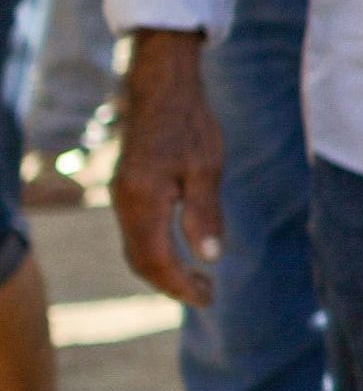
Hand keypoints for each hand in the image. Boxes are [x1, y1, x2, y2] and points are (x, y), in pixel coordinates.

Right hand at [110, 30, 224, 307]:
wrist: (161, 90)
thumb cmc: (190, 125)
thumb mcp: (206, 168)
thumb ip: (204, 213)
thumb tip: (210, 258)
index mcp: (143, 202)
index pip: (157, 261)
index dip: (180, 286)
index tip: (208, 300)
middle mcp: (126, 204)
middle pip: (142, 261)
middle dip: (172, 284)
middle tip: (208, 297)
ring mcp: (123, 197)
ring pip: (137, 249)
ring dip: (164, 270)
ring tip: (200, 282)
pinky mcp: (129, 190)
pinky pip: (137, 233)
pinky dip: (157, 251)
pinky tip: (182, 251)